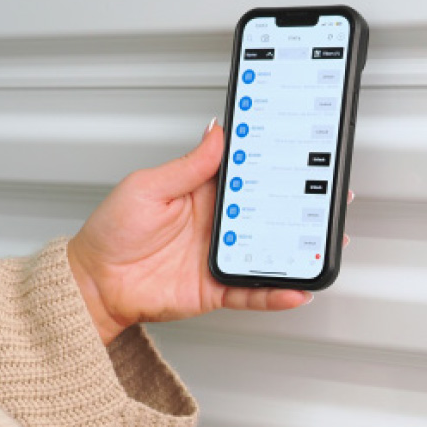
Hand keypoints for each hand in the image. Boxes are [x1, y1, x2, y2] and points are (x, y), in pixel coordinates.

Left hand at [67, 120, 315, 345]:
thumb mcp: (147, 187)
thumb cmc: (112, 232)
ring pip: (269, 252)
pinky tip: (296, 289)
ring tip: (326, 244)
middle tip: (331, 199)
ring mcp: (219, 257)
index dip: (275, 166)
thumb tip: (217, 134)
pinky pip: (252, 292)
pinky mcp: (216, 288)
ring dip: (299, 250)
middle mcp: (217, 224)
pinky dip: (275, 293)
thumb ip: (188, 166)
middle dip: (301, 206)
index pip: (248, 176)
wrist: (94, 282)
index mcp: (203, 192)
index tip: (301, 156)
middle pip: (268, 213)